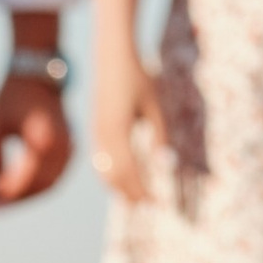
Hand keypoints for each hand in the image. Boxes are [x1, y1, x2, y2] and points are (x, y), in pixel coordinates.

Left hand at [0, 68, 71, 210]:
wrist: (38, 72)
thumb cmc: (12, 96)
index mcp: (42, 138)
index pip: (28, 176)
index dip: (11, 191)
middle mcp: (61, 144)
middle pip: (42, 185)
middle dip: (20, 197)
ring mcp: (69, 146)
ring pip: (52, 183)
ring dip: (30, 194)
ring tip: (7, 199)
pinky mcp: (71, 146)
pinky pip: (57, 174)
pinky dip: (41, 183)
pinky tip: (22, 187)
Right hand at [91, 54, 163, 206]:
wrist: (112, 55)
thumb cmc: (137, 76)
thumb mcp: (154, 104)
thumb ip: (159, 134)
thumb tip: (166, 163)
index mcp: (117, 130)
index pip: (130, 171)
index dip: (143, 190)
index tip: (157, 204)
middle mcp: (102, 135)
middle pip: (114, 176)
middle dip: (131, 194)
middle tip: (149, 207)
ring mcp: (96, 133)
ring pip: (104, 171)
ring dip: (120, 188)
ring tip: (137, 199)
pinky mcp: (95, 130)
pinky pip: (101, 161)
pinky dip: (112, 175)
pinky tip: (125, 179)